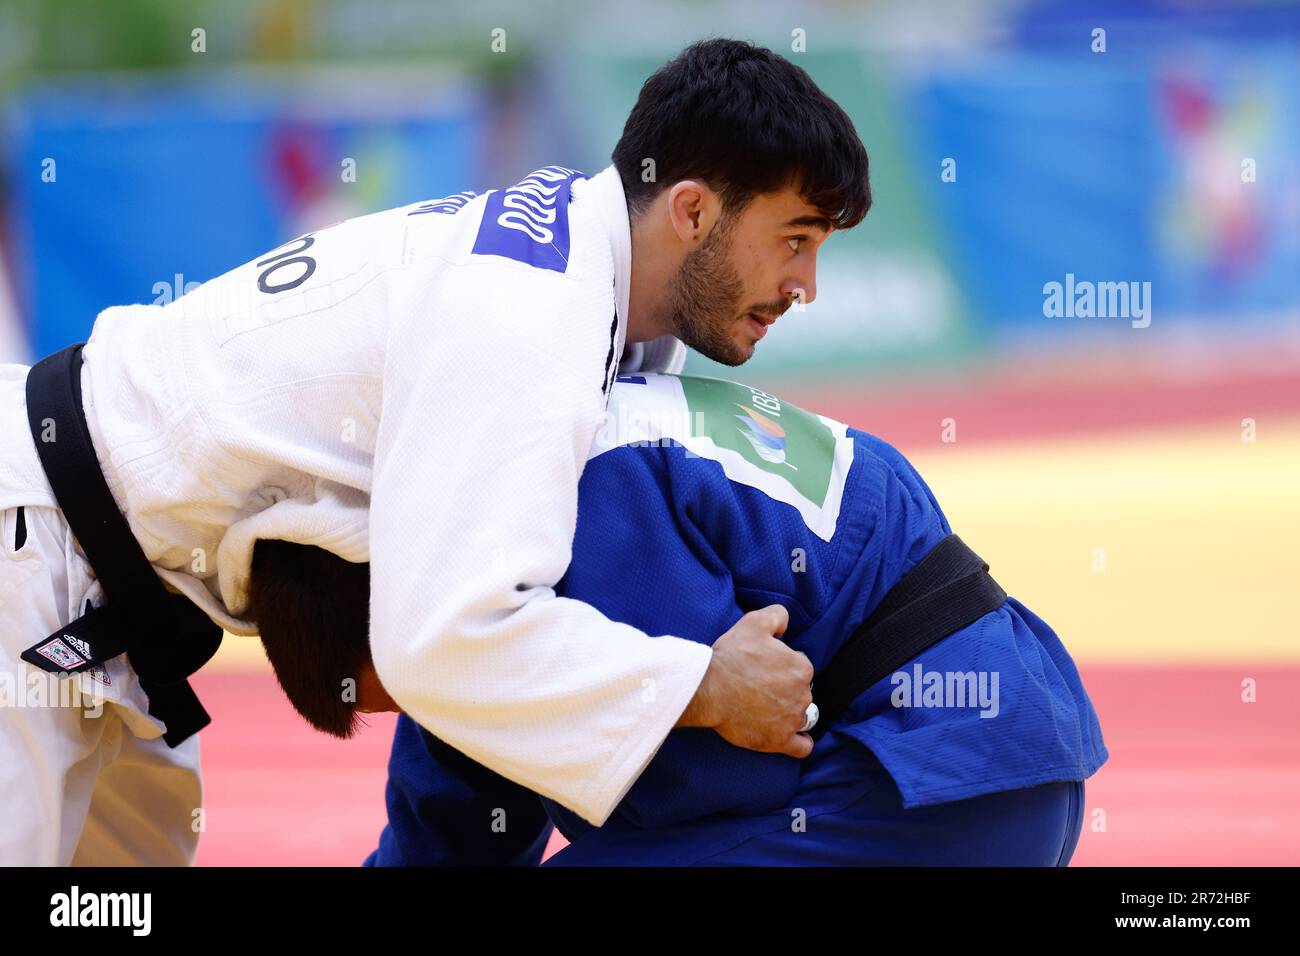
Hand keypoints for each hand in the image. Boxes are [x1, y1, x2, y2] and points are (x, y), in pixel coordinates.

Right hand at [675, 604, 814, 758]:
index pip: (799, 667)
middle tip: (759, 688)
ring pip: (800, 716)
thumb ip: (777, 615)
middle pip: (800, 692)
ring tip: (767, 710)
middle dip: (785, 689)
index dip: (781, 666)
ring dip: (789, 712)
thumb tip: (785, 622)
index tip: (763, 668)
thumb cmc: (730, 656)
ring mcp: (791, 720)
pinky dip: (800, 742)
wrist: (708, 688)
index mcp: (801, 667)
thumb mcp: (754, 623)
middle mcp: (802, 695)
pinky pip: (802, 747)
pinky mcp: (779, 740)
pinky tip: (791, 737)